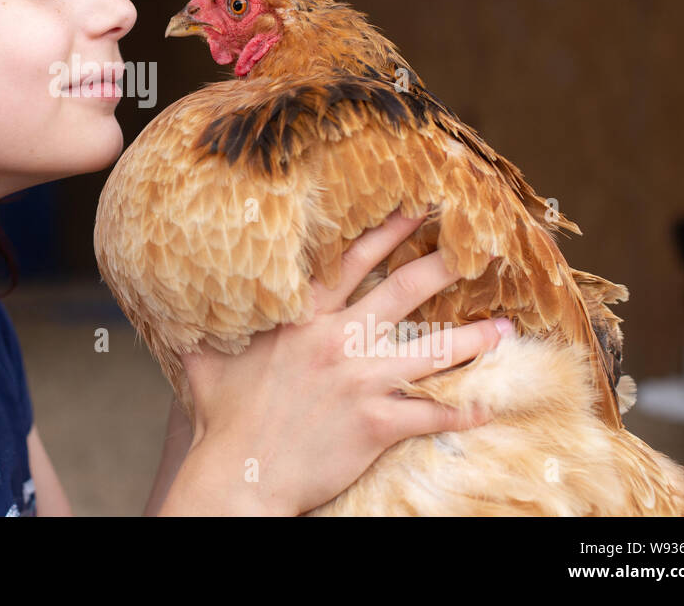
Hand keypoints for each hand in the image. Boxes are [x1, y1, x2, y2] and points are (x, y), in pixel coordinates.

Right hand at [173, 207, 510, 515]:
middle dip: (444, 264)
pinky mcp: (376, 422)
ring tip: (505, 327)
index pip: (352, 263)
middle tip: (478, 246)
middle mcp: (337, 340)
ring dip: (473, 337)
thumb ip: (207, 325)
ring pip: (432, 350)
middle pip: (404, 291)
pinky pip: (431, 413)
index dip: (388, 232)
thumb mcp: (206, 359)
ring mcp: (360, 380)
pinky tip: (489, 406)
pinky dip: (464, 410)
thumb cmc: (222, 418)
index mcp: (302, 319)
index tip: (418, 209)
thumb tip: (178, 301)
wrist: (240, 474)